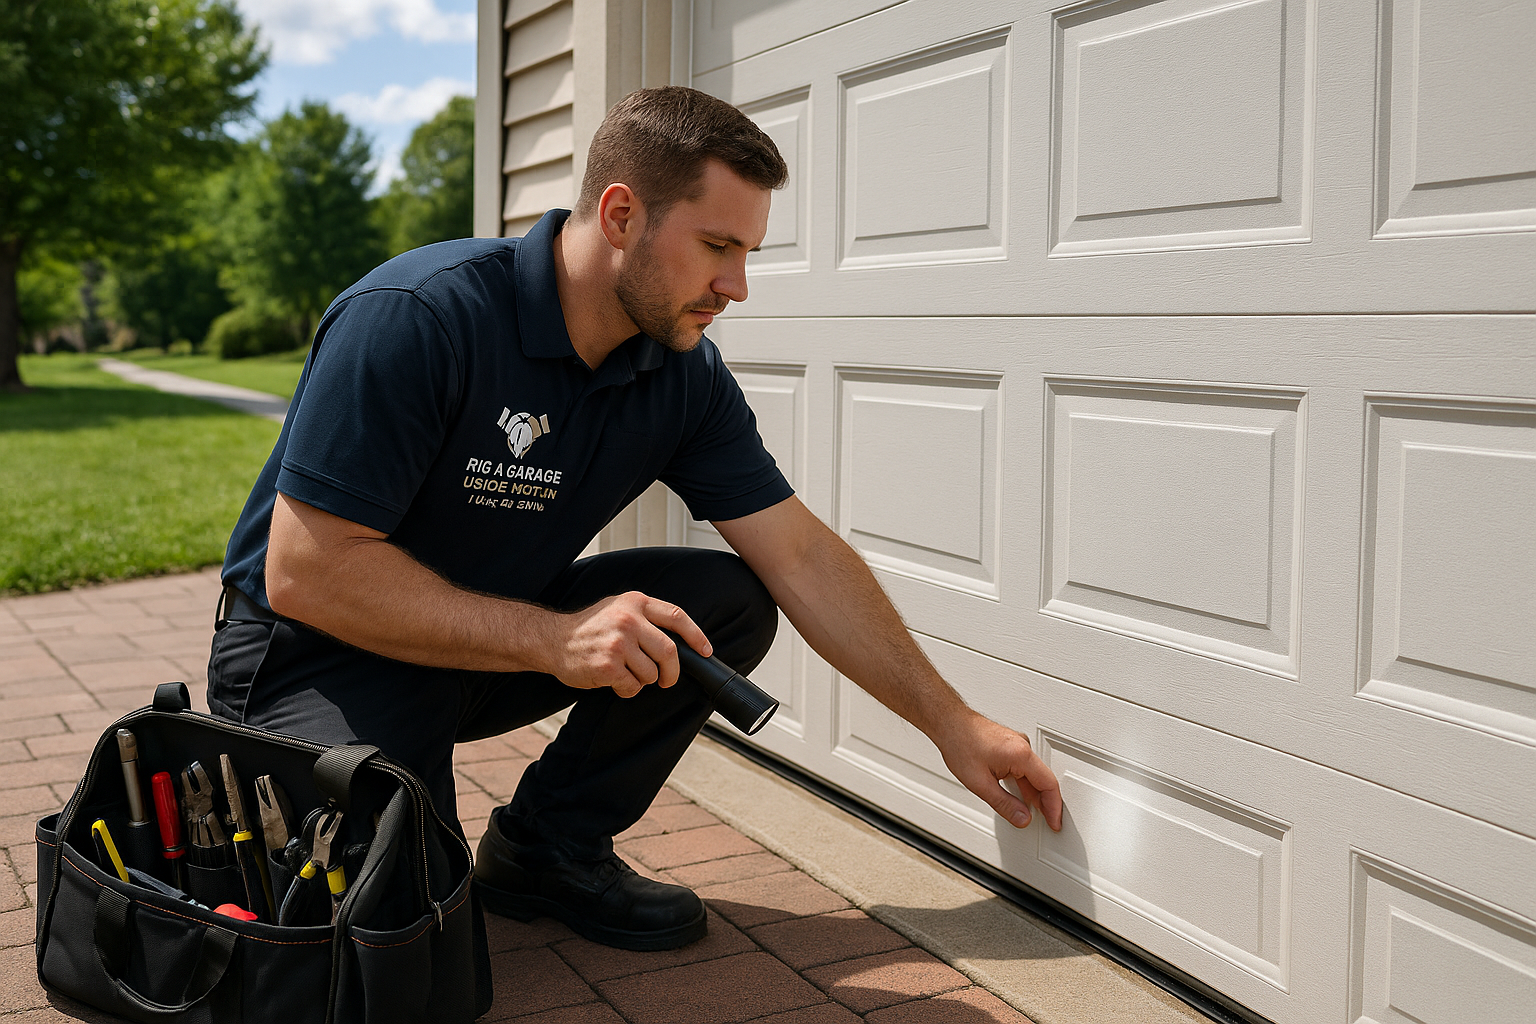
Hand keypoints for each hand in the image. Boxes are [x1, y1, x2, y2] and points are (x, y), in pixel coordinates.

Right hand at [550, 592, 711, 697]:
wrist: (551, 639)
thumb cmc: (588, 628)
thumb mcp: (618, 608)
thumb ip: (645, 618)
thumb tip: (680, 640)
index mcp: (635, 603)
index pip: (677, 617)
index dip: (696, 636)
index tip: (706, 651)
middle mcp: (629, 620)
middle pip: (669, 651)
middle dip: (672, 672)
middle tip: (667, 680)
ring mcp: (618, 643)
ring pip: (651, 673)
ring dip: (643, 681)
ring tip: (625, 674)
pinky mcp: (608, 665)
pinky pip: (632, 686)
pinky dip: (627, 690)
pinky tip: (613, 681)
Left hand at [936, 712, 1063, 831]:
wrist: (949, 723)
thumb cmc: (960, 744)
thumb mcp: (980, 783)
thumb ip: (1004, 804)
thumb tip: (1022, 818)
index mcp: (1021, 754)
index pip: (1049, 784)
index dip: (1054, 807)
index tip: (1054, 823)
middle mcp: (1023, 746)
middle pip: (1043, 779)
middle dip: (1045, 803)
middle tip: (1047, 823)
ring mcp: (1018, 744)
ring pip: (1033, 774)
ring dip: (1033, 794)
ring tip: (1032, 813)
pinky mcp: (1011, 745)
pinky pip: (1025, 767)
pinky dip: (1025, 783)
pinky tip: (1020, 796)